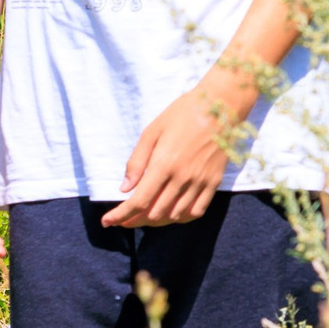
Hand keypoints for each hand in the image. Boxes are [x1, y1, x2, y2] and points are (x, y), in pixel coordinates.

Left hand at [101, 82, 240, 228]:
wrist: (221, 106)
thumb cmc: (183, 114)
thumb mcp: (152, 131)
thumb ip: (137, 161)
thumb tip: (125, 189)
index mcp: (164, 164)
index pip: (138, 202)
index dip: (120, 216)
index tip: (108, 221)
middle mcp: (182, 177)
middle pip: (154, 213)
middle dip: (134, 219)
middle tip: (125, 216)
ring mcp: (200, 181)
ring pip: (174, 215)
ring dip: (156, 220)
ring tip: (145, 215)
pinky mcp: (214, 181)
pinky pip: (196, 211)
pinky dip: (180, 217)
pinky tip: (171, 212)